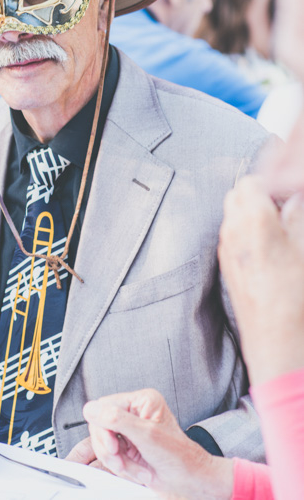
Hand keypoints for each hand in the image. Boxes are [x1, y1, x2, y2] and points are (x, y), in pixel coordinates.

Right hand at [68, 389, 232, 499]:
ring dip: (116, 462)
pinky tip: (125, 469)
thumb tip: (91, 409)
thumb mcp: (147, 435)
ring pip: (102, 443)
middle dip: (110, 449)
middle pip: (100, 426)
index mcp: (140, 401)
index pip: (105, 406)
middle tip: (122, 461)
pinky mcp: (127, 448)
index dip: (105, 428)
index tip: (114, 445)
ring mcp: (129, 432)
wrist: (191, 481)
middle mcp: (133, 413)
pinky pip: (108, 455)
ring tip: (135, 469)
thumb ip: (117, 420)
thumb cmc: (179, 456)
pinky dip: (115, 466)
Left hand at [219, 175, 303, 384]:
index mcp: (254, 220)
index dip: (272, 184)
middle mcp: (233, 230)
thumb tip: (294, 196)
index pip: (251, 181)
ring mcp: (226, 248)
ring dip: (251, 214)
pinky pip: (231, 236)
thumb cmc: (295, 297)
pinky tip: (268, 250)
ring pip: (233, 215)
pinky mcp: (226, 265)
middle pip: (238, 195)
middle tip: (284, 210)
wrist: (276, 341)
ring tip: (278, 231)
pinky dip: (246, 233)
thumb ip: (297, 215)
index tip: (289, 196)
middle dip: (259, 195)